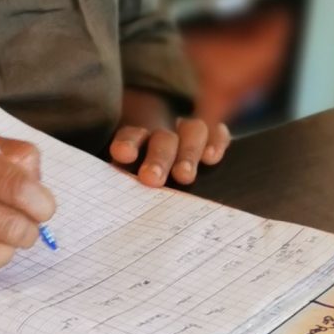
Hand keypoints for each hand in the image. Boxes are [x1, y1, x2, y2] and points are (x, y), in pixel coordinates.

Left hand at [110, 101, 230, 188]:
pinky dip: (216, 142)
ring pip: (192, 131)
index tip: (123, 154)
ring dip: (188, 153)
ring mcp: (190, 133)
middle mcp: (165, 135)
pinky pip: (217, 133)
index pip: (131, 135)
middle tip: (152, 179)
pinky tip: (211, 158)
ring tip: (184, 177)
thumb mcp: (131, 181)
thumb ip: (126, 186)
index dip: (128, 142)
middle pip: (163, 139)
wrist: (176, 170)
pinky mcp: (213, 136)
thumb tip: (117, 203)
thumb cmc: (144, 184)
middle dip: (159, 158)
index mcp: (138, 141)